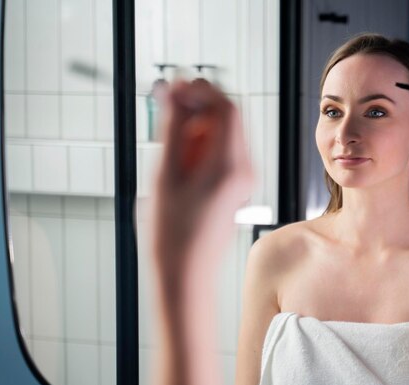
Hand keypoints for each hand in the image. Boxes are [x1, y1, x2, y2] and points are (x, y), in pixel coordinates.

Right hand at [151, 79, 253, 282]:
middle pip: (229, 116)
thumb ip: (172, 130)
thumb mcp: (164, 176)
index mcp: (229, 166)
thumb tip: (175, 93)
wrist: (187, 274)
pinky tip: (181, 158)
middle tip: (166, 107)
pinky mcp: (237, 184)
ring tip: (170, 143)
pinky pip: (223, 150)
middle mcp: (244, 169)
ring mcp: (243, 177)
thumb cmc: (173, 236)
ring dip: (197, 126)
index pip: (227, 107)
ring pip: (224, 132)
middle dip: (198, 106)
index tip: (175, 85)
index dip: (201, 89)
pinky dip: (202, 144)